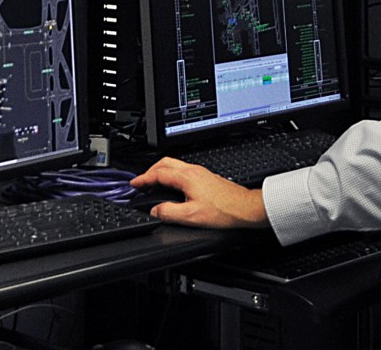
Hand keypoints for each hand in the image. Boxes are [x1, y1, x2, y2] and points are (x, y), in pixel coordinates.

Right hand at [127, 157, 268, 228]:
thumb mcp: (191, 216)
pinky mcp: (207, 178)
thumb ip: (168, 213)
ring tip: (154, 184)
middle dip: (150, 171)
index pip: (158, 173)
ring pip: (174, 166)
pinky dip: (171, 176)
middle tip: (141, 182)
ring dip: (161, 172)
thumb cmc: (224, 211)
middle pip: (164, 163)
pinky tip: (174, 187)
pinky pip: (183, 171)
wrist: (246, 208)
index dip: (143, 178)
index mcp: (186, 177)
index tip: (134, 184)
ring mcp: (201, 172)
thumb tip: (154, 210)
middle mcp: (193, 170)